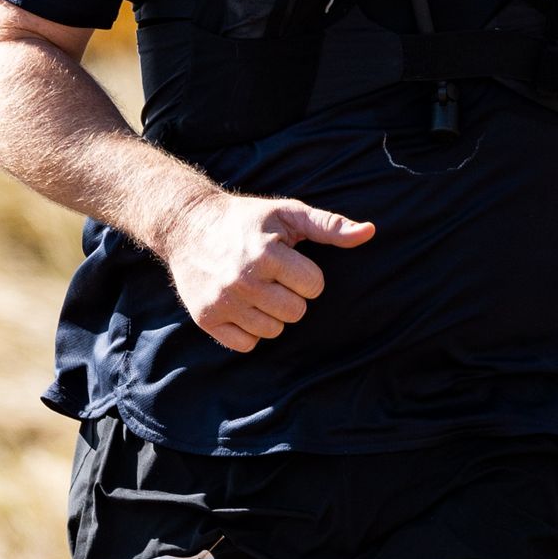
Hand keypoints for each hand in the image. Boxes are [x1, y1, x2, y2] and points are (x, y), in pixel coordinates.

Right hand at [159, 192, 374, 353]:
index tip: (290, 262)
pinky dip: (249, 330)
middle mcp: (241, 280)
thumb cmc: (247, 220)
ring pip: (273, 331)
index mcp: (265, 253)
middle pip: (296, 313)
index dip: (307, 275)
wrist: (188, 226)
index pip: (314, 286)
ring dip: (271, 314)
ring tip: (257, 290)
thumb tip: (370, 232)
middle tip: (273, 278)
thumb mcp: (288, 213)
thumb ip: (330, 226)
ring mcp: (221, 302)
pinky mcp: (206, 319)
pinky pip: (246, 345)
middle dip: (291, 296)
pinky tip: (242, 306)